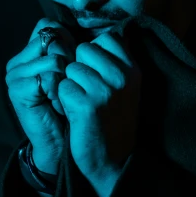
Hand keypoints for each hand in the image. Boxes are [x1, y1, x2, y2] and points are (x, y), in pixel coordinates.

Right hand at [5, 18, 76, 174]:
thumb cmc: (71, 105)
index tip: (71, 68)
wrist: (60, 142)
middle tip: (66, 87)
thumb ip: (69, 46)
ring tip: (61, 97)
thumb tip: (74, 27)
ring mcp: (15, 74)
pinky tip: (55, 105)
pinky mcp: (18, 89)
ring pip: (55, 59)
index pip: (49, 26)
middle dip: (70, 63)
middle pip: (54, 40)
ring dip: (66, 81)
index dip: (68, 43)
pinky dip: (59, 92)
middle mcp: (18, 60)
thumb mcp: (72, 71)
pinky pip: (49, 77)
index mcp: (29, 52)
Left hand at [56, 30, 141, 185]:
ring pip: (70, 68)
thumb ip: (115, 62)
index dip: (93, 54)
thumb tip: (102, 35)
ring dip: (70, 85)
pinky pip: (62, 87)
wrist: (113, 161)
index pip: (106, 38)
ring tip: (82, 104)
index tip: (96, 74)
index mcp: (133, 70)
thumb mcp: (125, 88)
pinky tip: (75, 114)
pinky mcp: (87, 105)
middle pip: (83, 49)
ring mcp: (105, 90)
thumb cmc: (114, 121)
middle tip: (88, 92)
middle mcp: (122, 77)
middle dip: (79, 68)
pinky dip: (64, 100)